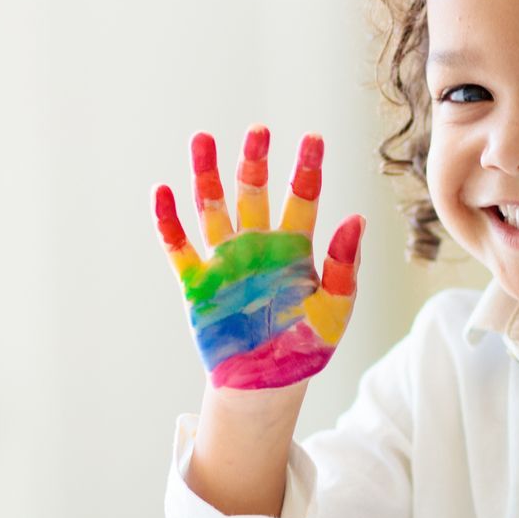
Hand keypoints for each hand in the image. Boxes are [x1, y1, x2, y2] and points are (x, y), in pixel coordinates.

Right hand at [153, 126, 363, 390]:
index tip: (313, 138)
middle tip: (258, 131)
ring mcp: (225, 261)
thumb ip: (344, 265)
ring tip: (202, 139)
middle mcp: (258, 245)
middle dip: (254, 161)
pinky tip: (162, 191)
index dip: (306, 167)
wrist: (266, 386)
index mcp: (295, 247)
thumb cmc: (306, 347)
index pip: (303, 197)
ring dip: (207, 175)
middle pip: (254, 192)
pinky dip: (169, 221)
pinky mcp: (197, 283)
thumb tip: (356, 219)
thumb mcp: (335, 309)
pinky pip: (179, 246)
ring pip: (214, 207)